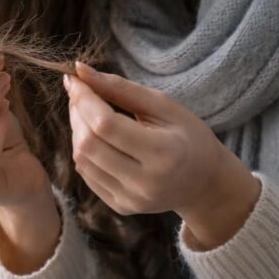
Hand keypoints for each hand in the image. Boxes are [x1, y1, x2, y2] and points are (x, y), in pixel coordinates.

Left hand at [64, 62, 257, 236]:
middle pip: (89, 144)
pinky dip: (84, 150)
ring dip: (77, 130)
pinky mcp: (120, 207)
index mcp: (164, 154)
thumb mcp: (164, 106)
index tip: (74, 78)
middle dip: (77, 112)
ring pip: (82, 160)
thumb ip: (121, 88)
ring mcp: (131, 199)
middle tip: (80, 93)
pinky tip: (95, 136)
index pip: (107, 125)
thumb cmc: (188, 136)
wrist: (204, 182)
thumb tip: (81, 71)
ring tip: (87, 112)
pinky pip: (86, 175)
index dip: (84, 99)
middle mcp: (145, 183)